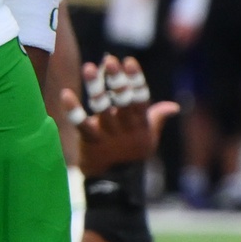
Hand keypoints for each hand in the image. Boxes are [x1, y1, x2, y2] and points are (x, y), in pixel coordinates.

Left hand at [64, 56, 176, 175]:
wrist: (115, 181)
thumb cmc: (133, 155)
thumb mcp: (149, 138)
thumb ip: (157, 118)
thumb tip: (174, 106)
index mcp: (141, 123)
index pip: (141, 97)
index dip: (135, 79)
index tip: (129, 61)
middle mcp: (126, 126)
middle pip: (122, 99)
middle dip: (117, 79)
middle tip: (110, 60)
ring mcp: (108, 134)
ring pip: (102, 107)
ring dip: (95, 87)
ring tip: (89, 67)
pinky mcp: (91, 141)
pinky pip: (81, 124)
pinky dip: (73, 109)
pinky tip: (66, 94)